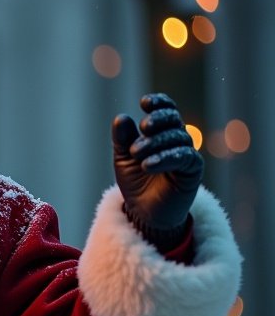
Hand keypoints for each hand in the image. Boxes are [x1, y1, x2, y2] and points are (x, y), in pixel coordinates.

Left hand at [112, 93, 202, 249]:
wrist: (143, 212)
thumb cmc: (135, 182)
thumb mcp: (123, 158)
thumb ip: (122, 138)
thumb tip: (122, 117)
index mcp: (161, 133)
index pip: (166, 111)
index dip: (159, 103)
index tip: (145, 103)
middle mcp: (177, 141)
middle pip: (173, 120)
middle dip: (158, 120)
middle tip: (143, 127)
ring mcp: (186, 155)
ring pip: (178, 138)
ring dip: (155, 143)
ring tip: (136, 154)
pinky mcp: (193, 171)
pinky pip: (184, 157)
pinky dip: (165, 158)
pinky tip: (148, 165)